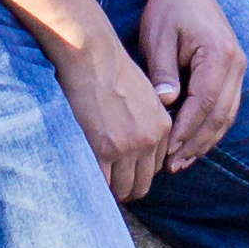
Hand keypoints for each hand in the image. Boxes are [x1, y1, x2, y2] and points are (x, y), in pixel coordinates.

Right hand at [48, 27, 175, 203]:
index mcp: (162, 127)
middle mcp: (149, 141)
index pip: (155, 167)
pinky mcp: (104, 149)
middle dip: (126, 187)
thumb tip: (136, 138)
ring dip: (111, 190)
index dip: (138, 172)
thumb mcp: (144, 95)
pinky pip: (102, 182)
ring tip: (97, 184)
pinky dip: (96, 185)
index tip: (123, 171)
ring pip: (123, 188)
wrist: (93, 57)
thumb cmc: (112, 69)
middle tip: (109, 185)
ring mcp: (128, 147)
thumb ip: (147, 120)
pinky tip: (86, 178)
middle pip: (142, 183)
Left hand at [138, 0, 246, 170]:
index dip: (186, 131)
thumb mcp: (158, 39)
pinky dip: (212, 127)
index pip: (204, 103)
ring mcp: (239, 67)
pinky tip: (194, 142)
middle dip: (197, 143)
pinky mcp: (234, 71)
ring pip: (227, 115)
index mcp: (218, 54)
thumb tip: (166, 104)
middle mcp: (236, 63)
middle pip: (220, 115)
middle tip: (173, 165)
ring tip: (182, 161)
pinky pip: (227, 106)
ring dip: (206, 140)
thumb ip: (163, 72)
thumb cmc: (168, 10)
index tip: (166, 151)